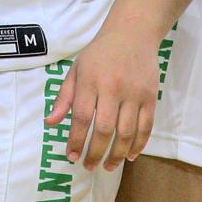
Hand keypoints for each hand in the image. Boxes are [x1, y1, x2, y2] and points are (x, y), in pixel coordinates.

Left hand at [49, 20, 157, 170]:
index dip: (76, 140)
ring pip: (127, 132)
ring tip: (109, 166)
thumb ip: (64, 97)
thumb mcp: (76, 70)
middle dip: (96, 152)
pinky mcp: (150, 97)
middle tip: (89, 166)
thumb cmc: (99, 54)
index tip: (71, 156)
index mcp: (90, 81)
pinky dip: (139, 144)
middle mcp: (112, 88)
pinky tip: (130, 155)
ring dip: (118, 154)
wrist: (132, 34)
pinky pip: (146, 127)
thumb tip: (50, 123)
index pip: (81, 117)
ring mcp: (134, 94)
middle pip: (105, 129)